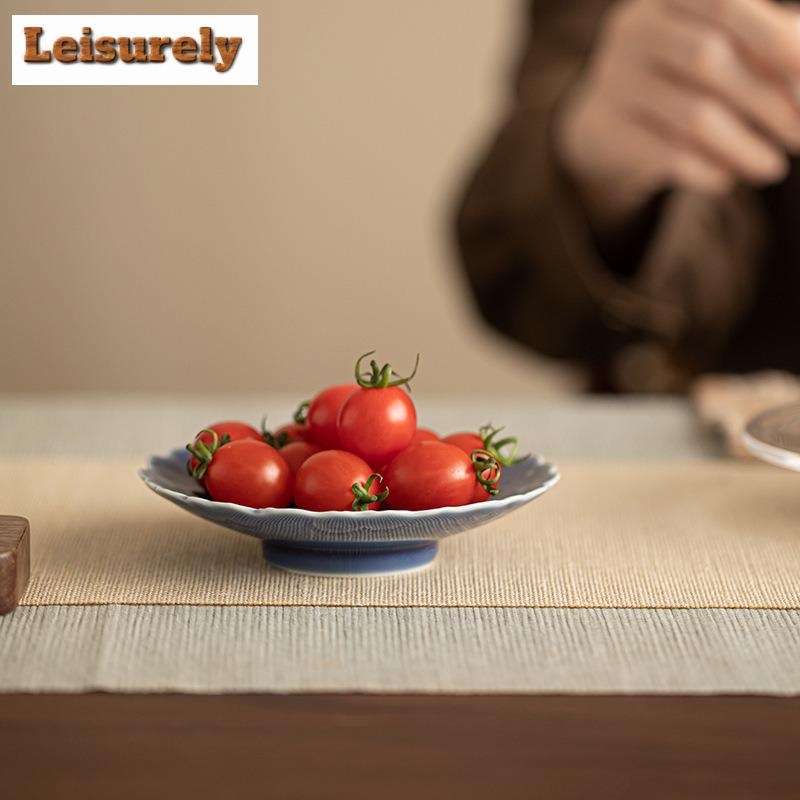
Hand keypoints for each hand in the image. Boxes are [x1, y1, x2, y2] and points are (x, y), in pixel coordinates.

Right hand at [555, 0, 799, 230]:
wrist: (608, 121)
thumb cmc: (685, 75)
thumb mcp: (728, 46)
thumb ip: (775, 47)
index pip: (727, 6)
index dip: (774, 41)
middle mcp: (634, 31)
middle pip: (708, 60)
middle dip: (767, 102)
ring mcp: (613, 82)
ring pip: (692, 116)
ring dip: (744, 147)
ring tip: (772, 167)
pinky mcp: (605, 131)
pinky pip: (667, 155)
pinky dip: (707, 169)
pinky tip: (728, 177)